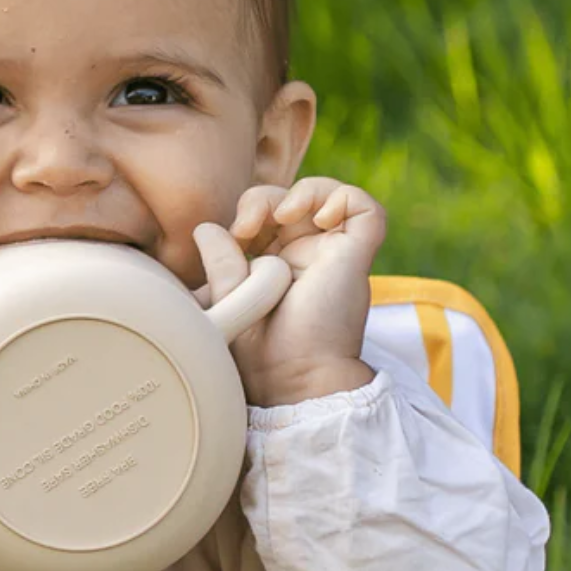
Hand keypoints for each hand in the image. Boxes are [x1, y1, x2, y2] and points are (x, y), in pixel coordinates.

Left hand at [195, 177, 385, 406]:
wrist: (294, 379)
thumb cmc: (261, 354)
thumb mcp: (232, 301)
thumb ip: (221, 264)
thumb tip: (205, 229)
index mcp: (278, 266)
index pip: (268, 216)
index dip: (250, 210)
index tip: (234, 235)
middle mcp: (308, 258)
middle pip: (293, 200)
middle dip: (265, 198)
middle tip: (248, 226)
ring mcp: (335, 255)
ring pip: (330, 196)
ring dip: (304, 190)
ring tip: (282, 213)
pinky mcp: (357, 257)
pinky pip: (365, 208)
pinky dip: (343, 198)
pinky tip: (320, 217)